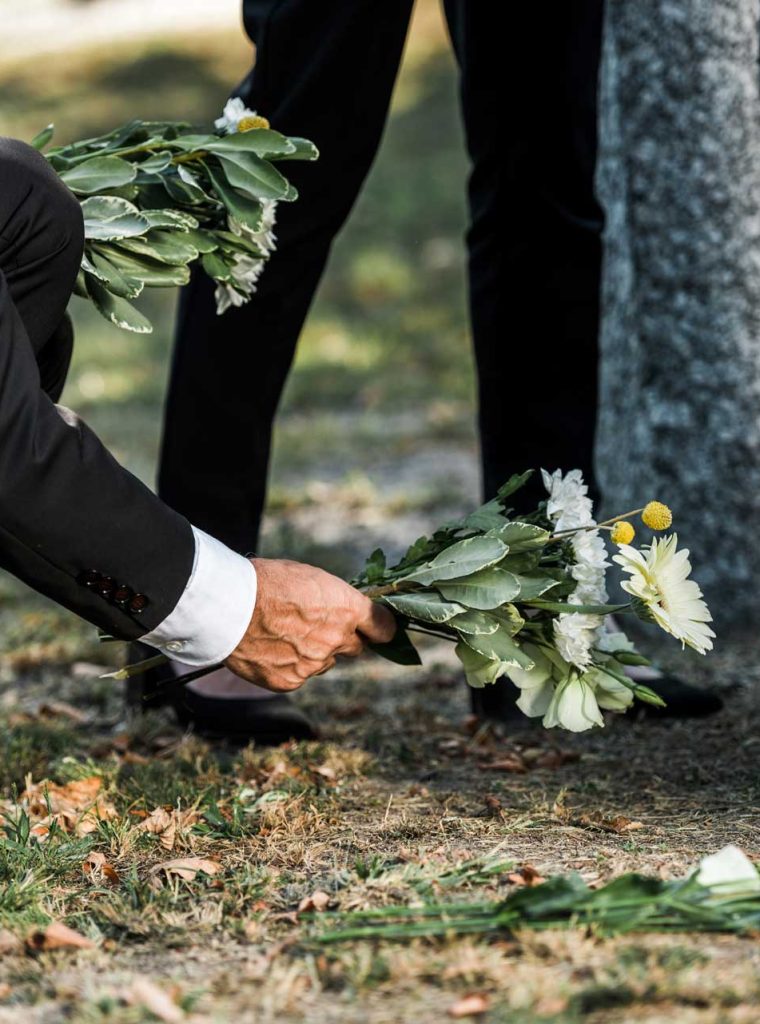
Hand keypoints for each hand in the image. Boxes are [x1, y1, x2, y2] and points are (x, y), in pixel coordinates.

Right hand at [225, 557, 395, 691]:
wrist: (228, 606)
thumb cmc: (267, 582)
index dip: (381, 627)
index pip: (384, 627)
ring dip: (313, 652)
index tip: (378, 628)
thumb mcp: (310, 578)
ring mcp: (315, 664)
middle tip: (318, 627)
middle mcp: (337, 639)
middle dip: (343, 639)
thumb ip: (334, 601)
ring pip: (324, 662)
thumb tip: (342, 612)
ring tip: (282, 634)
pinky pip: (299, 676)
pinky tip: (270, 649)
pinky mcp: (291, 681)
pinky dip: (289, 666)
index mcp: (347, 608)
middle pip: (355, 647)